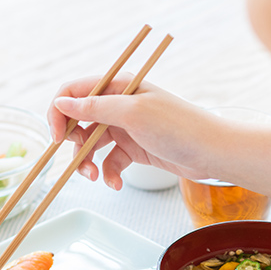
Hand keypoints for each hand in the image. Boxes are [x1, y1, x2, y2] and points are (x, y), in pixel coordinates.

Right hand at [47, 77, 224, 189]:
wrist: (212, 152)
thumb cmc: (179, 126)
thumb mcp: (133, 114)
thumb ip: (95, 108)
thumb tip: (62, 102)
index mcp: (117, 86)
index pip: (74, 92)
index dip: (59, 113)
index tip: (57, 138)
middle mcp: (119, 104)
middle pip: (79, 121)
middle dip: (74, 143)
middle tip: (79, 160)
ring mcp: (127, 127)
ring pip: (92, 144)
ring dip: (88, 163)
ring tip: (95, 178)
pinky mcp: (135, 148)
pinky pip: (110, 160)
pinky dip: (109, 173)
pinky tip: (115, 184)